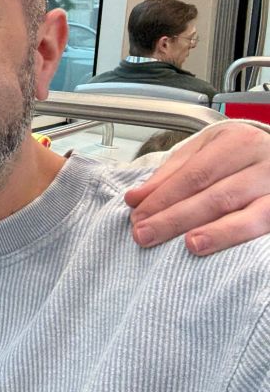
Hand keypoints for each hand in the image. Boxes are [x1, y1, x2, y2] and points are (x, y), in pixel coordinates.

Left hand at [125, 122, 269, 254]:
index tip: (137, 216)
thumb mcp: (204, 152)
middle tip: (145, 235)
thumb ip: (170, 174)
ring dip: (216, 232)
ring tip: (189, 245)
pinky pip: (266, 226)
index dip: (163, 197)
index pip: (193, 174)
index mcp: (236, 141)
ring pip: (248, 213)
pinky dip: (241, 236)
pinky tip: (226, 250)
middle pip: (215, 195)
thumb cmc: (239, 157)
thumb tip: (135, 199)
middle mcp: (263, 161)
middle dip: (176, 218)